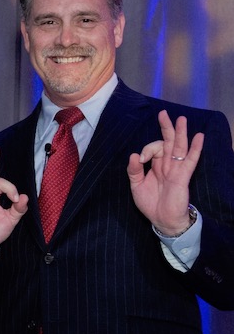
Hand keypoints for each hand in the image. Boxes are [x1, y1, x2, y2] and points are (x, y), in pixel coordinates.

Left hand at [127, 110, 203, 234]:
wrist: (162, 220)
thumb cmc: (150, 203)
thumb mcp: (136, 186)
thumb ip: (134, 170)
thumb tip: (134, 154)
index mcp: (156, 165)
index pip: (154, 149)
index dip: (147, 149)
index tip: (140, 158)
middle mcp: (167, 165)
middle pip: (169, 142)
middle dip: (166, 128)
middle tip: (164, 113)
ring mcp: (176, 169)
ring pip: (179, 148)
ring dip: (180, 133)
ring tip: (181, 119)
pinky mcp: (183, 176)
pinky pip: (190, 160)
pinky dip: (195, 149)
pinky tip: (199, 137)